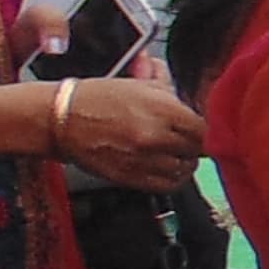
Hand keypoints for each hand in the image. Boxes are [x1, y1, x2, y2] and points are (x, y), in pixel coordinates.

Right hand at [50, 73, 207, 191]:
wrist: (62, 119)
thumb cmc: (98, 98)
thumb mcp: (138, 83)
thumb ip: (168, 85)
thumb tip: (190, 85)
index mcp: (162, 109)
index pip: (206, 128)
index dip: (206, 129)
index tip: (201, 128)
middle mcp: (156, 136)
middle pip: (198, 150)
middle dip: (195, 144)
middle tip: (187, 139)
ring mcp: (144, 160)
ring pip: (185, 169)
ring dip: (184, 162)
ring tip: (174, 152)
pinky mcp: (132, 178)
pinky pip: (168, 185)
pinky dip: (171, 178)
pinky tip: (165, 167)